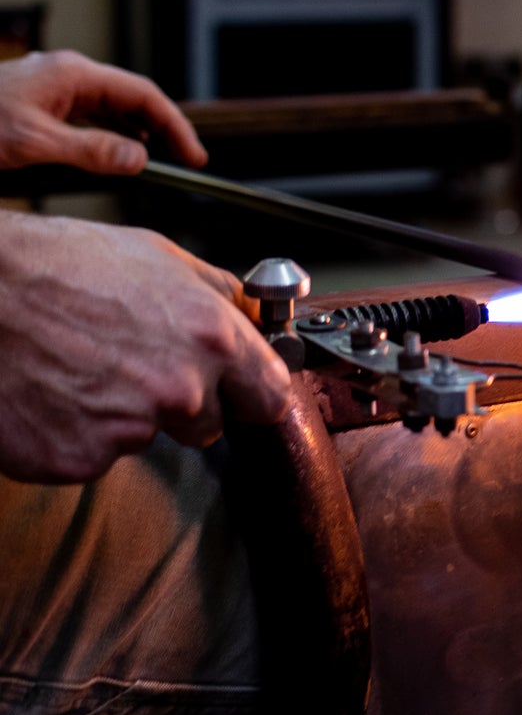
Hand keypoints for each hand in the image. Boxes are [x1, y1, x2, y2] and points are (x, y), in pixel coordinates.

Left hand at [0, 51, 206, 175]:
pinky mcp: (42, 105)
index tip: (194, 156)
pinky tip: (114, 158)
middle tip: (185, 163)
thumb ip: (91, 151)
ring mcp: (54, 89)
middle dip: (161, 129)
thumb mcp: (34, 144)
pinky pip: (89, 119)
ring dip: (136, 136)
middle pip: (131, 100)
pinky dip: (109, 139)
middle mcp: (68, 75)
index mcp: (73, 74)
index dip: (174, 125)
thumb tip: (139, 159)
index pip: (141, 95)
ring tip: (157, 164)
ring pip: (111, 110)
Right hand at [0, 216, 291, 482]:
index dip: (254, 391)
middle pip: (211, 424)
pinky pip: (98, 455)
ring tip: (85, 367)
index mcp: (210, 338)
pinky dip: (81, 432)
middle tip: (136, 366)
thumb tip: (252, 311)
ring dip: (127, 415)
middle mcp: (179, 390)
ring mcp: (130, 431)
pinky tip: (58, 391)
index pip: (271, 395)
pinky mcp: (82, 460)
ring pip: (149, 437)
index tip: (243, 390)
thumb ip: (217, 293)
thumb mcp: (156, 255)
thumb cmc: (57, 265)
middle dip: (185, 404)